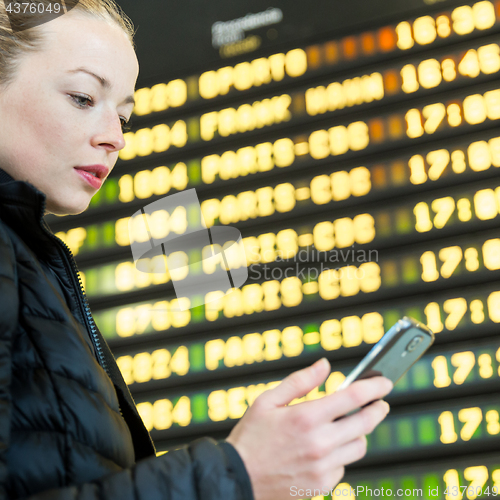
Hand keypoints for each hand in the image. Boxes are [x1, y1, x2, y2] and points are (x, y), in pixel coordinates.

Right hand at [226, 358, 392, 499]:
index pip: (353, 398)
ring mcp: (323, 466)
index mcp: (306, 417)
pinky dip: (341, 454)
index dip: (373, 387)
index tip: (384, 382)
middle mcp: (319, 442)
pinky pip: (344, 466)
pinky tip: (325, 449)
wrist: (238, 479)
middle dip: (377, 409)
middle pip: (365, 423)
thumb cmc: (251, 437)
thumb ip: (300, 381)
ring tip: (346, 426)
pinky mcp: (322, 484)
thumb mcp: (267, 401)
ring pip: (359, 446)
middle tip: (380, 403)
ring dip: (359, 432)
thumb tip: (325, 365)